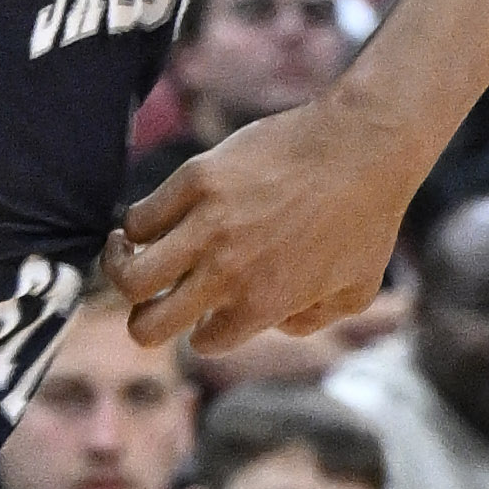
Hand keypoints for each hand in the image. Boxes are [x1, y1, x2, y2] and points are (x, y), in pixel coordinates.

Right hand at [111, 109, 418, 353]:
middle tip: (150, 298)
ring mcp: (207, 227)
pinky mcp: (195, 181)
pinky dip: (136, 225)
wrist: (362, 147)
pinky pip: (140, 217)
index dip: (204, 331)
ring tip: (128, 254)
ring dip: (120, 271)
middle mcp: (227, 273)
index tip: (208, 311)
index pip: (205, 342)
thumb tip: (275, 324)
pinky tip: (148, 219)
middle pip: (146, 326)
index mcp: (262, 305)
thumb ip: (313, 321)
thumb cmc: (368, 218)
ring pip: (128, 275)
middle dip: (143, 321)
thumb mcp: (357, 290)